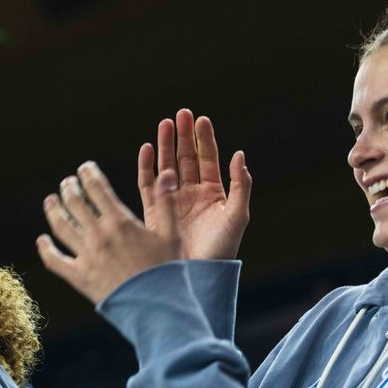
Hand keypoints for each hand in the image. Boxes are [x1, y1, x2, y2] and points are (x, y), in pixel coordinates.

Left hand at [37, 161, 181, 303]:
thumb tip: (165, 174)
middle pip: (74, 203)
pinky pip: (54, 260)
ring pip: (61, 226)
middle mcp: (98, 235)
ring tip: (50, 201)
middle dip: (69, 188)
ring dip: (53, 210)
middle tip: (67, 183)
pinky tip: (41, 240)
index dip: (88, 174)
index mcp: (120, 221)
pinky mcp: (78, 276)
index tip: (84, 168)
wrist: (156, 306)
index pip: (97, 188)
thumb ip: (165, 203)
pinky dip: (45, 248)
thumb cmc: (166, 270)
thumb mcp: (171, 234)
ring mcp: (86, 256)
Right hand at [139, 109, 250, 259]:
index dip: (204, 139)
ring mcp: (172, 202)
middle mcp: (191, 194)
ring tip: (163, 125)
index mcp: (213, 193)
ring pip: (167, 166)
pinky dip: (147, 167)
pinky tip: (147, 150)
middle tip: (180, 114)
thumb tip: (239, 155)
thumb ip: (241, 184)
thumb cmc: (222, 249)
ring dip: (165, 146)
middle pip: (186, 158)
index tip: (200, 119)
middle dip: (183, 136)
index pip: (207, 159)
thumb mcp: (238, 215)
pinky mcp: (155, 212)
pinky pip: (148, 185)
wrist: (198, 274)